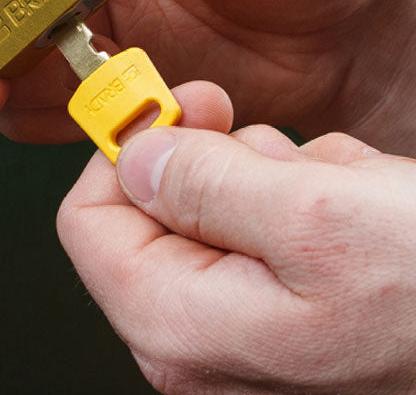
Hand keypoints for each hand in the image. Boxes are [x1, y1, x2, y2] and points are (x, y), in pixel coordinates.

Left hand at [58, 106, 415, 393]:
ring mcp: (251, 337)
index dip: (125, 150)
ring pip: (222, 206)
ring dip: (282, 177)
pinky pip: (273, 228)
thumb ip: (203, 184)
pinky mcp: (295, 319)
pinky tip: (368, 214)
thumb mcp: (315, 216)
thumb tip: (134, 156)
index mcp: (181, 331)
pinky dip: (315, 201)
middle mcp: (203, 348)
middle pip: (155, 209)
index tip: (183, 107)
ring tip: (349, 195)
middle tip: (291, 156)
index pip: (88, 221)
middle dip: (223, 163)